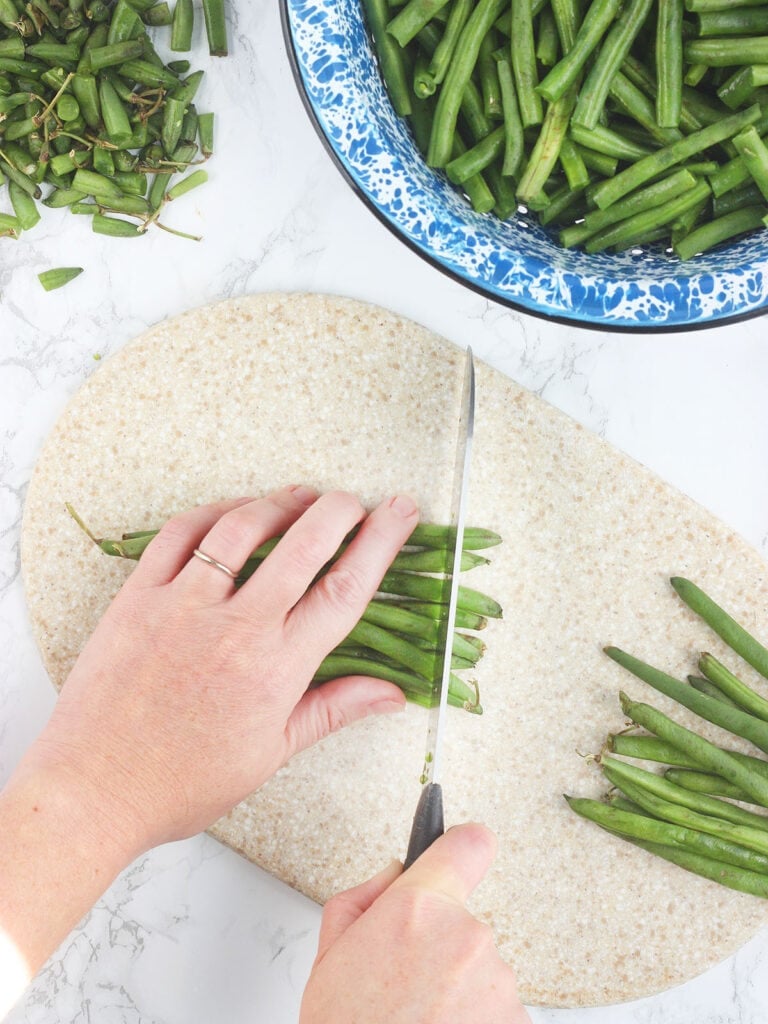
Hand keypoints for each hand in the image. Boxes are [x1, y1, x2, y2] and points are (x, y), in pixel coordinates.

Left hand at [18, 486, 417, 858]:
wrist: (94, 790)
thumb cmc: (180, 782)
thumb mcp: (270, 753)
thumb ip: (333, 709)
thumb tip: (390, 693)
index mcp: (275, 670)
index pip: (345, 591)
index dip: (381, 544)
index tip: (400, 514)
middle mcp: (234, 629)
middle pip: (304, 544)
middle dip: (341, 509)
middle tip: (357, 500)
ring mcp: (182, 607)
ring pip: (242, 528)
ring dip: (279, 503)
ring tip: (301, 497)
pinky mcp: (139, 597)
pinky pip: (180, 535)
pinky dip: (213, 512)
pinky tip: (232, 512)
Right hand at [300, 824, 530, 1023]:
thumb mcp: (329, 953)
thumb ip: (365, 896)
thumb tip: (398, 873)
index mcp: (419, 908)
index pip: (469, 844)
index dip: (461, 849)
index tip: (458, 855)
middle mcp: (467, 937)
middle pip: (465, 923)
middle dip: (441, 947)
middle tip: (405, 986)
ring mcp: (498, 984)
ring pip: (482, 972)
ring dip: (460, 992)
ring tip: (420, 1022)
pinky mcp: (519, 1023)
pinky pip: (498, 1011)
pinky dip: (476, 1023)